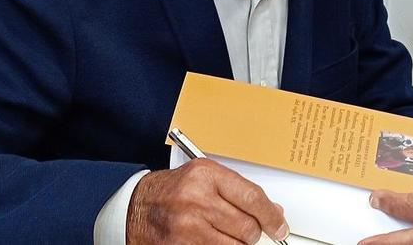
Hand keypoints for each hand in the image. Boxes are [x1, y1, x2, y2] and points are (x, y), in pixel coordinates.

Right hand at [126, 158, 288, 244]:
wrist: (133, 208)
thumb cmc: (169, 191)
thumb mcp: (201, 178)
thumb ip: (236, 190)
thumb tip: (272, 211)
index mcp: (204, 175)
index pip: (252, 197)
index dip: (272, 216)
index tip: (279, 226)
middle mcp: (196, 199)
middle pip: (247, 227)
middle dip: (253, 233)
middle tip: (248, 231)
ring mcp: (188, 226)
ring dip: (237, 244)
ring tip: (224, 235)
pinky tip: (212, 241)